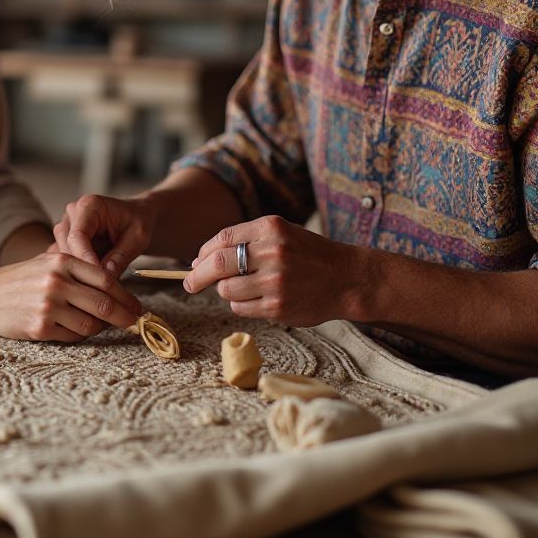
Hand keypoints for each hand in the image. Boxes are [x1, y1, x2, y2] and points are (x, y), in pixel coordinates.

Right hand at [0, 251, 142, 341]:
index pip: (106, 279)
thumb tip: (116, 286)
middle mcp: (57, 281)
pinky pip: (73, 336)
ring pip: (91, 324)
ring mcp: (48, 305)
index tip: (137, 306)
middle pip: (104, 304)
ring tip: (98, 324)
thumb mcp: (49, 262)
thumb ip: (80, 270)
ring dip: (100, 327)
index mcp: (63, 261)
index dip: (126, 295)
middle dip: (125, 316)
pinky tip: (75, 328)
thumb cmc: (22, 279)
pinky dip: (79, 334)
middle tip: (135, 322)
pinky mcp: (40, 327)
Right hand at [53, 193, 154, 277]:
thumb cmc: (139, 221)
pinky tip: (95, 281)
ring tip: (104, 284)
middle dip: (84, 270)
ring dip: (82, 273)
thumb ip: (121, 255)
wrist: (137, 217)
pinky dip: (79, 273)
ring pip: (65, 258)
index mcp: (88, 205)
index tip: (99, 279)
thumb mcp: (138, 237)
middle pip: (67, 248)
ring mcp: (66, 227)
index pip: (77, 237)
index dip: (86, 260)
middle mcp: (72, 214)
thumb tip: (106, 274)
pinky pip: (66, 262)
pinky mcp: (65, 241)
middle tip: (104, 289)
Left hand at [182, 216, 362, 325]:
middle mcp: (272, 252)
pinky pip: (241, 308)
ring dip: (226, 291)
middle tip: (189, 283)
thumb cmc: (309, 254)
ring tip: (244, 288)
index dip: (203, 252)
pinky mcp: (277, 307)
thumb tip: (202, 259)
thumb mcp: (281, 234)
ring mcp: (275, 281)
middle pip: (217, 264)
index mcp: (270, 228)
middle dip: (197, 275)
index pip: (222, 239)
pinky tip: (257, 299)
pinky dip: (241, 305)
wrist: (347, 278)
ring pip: (226, 290)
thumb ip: (246, 241)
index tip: (195, 262)